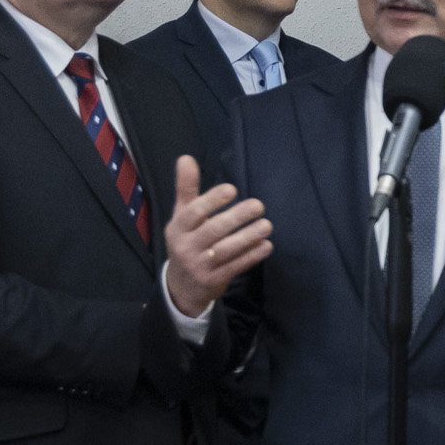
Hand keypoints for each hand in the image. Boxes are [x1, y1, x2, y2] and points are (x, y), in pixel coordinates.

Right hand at [164, 156, 271, 315]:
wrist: (181, 286)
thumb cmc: (186, 241)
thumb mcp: (181, 216)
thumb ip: (186, 188)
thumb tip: (186, 158)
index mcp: (178, 227)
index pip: (193, 212)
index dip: (212, 200)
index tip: (232, 190)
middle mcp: (186, 247)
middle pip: (212, 230)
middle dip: (236, 218)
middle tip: (258, 205)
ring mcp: (200, 266)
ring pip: (226, 250)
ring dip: (248, 237)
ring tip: (267, 225)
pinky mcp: (214, 280)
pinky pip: (235, 267)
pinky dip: (251, 256)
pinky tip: (266, 245)